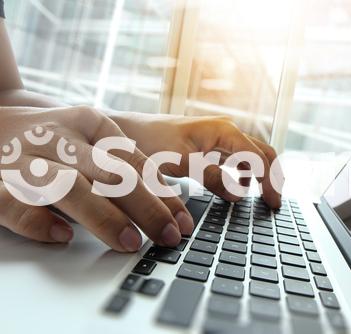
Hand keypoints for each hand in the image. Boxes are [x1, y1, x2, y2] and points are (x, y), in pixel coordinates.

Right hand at [0, 106, 193, 251]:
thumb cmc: (52, 139)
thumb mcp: (89, 137)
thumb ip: (121, 164)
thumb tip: (167, 204)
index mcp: (89, 123)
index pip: (135, 162)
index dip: (163, 194)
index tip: (181, 222)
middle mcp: (60, 138)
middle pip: (111, 173)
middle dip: (146, 208)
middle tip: (167, 237)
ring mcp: (26, 159)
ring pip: (70, 187)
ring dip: (104, 217)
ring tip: (129, 242)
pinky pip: (14, 203)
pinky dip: (38, 221)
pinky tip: (61, 236)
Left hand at [114, 114, 283, 207]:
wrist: (126, 132)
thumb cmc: (150, 141)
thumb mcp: (182, 162)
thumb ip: (213, 177)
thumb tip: (240, 195)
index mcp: (224, 131)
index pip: (260, 157)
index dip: (270, 181)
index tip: (273, 204)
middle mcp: (226, 131)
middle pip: (262, 153)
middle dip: (272, 177)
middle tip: (274, 203)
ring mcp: (218, 138)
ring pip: (251, 156)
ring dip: (260, 175)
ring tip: (262, 198)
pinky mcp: (209, 147)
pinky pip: (236, 160)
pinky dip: (244, 174)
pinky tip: (240, 188)